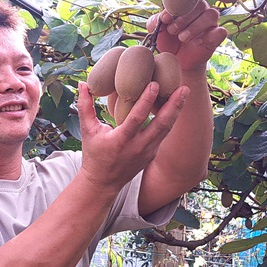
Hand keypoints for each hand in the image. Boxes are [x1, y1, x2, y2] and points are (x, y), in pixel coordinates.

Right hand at [75, 81, 189, 191]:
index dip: (146, 100)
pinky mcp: (153, 154)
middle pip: (161, 124)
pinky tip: (175, 106)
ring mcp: (148, 151)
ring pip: (166, 129)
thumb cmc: (94, 154)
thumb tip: (82, 84)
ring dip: (176, 110)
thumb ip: (85, 107)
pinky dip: (170, 119)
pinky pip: (163, 134)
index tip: (155, 84)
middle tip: (184, 88)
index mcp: (121, 140)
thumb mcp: (87, 131)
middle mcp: (138, 146)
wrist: (103, 183)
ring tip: (184, 92)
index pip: (137, 118)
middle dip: (174, 105)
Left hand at [148, 0, 227, 71]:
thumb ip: (156, 21)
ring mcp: (211, 24)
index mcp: (187, 6)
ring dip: (195, 26)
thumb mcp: (157, 31)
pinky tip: (196, 43)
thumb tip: (164, 16)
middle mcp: (201, 11)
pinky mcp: (216, 37)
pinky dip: (208, 37)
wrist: (177, 60)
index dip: (176, 8)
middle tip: (172, 31)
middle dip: (185, 18)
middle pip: (201, 4)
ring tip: (183, 38)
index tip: (166, 20)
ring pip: (212, 15)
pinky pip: (220, 32)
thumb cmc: (168, 42)